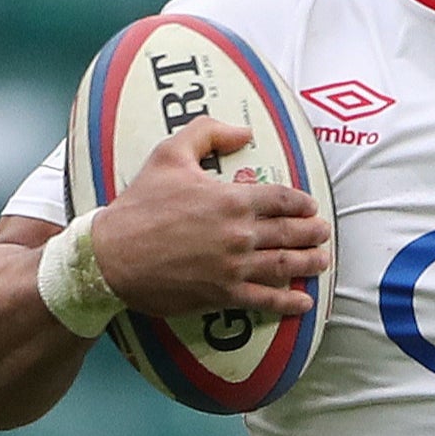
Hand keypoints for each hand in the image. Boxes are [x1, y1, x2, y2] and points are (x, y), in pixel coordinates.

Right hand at [89, 117, 331, 317]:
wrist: (112, 255)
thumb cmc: (140, 204)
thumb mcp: (170, 153)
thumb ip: (208, 133)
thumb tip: (243, 132)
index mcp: (232, 199)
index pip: (283, 199)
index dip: (302, 203)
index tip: (311, 207)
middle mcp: (240, 234)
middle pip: (291, 233)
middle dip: (313, 233)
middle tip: (323, 233)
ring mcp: (234, 267)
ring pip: (285, 265)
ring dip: (309, 264)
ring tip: (321, 261)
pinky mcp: (222, 294)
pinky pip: (265, 300)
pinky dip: (288, 302)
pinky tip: (303, 303)